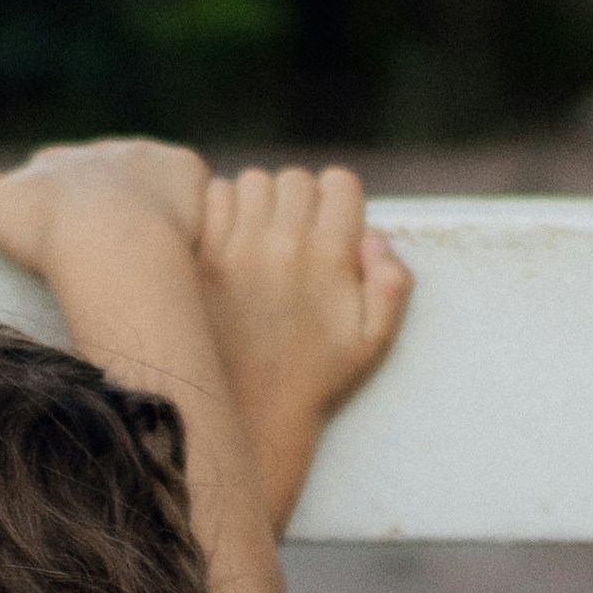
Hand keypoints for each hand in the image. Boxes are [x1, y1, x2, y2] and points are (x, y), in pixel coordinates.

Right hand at [0, 139, 207, 279]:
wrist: (107, 236)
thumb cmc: (45, 229)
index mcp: (57, 161)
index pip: (55, 177)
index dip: (57, 207)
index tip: (63, 236)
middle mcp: (101, 150)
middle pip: (105, 177)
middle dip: (105, 204)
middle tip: (108, 247)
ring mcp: (147, 158)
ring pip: (151, 182)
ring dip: (150, 207)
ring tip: (150, 248)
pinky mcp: (186, 169)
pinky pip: (191, 188)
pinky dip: (187, 210)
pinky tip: (184, 240)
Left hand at [196, 165, 409, 520]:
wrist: (249, 413)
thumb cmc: (314, 375)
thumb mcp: (373, 342)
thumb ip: (392, 285)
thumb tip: (372, 238)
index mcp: (332, 257)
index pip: (339, 182)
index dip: (337, 201)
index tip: (328, 228)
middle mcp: (285, 245)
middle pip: (295, 179)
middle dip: (299, 202)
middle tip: (294, 239)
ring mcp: (238, 248)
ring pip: (252, 183)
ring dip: (258, 204)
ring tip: (260, 241)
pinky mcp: (200, 258)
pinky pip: (211, 198)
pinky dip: (220, 211)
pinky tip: (228, 243)